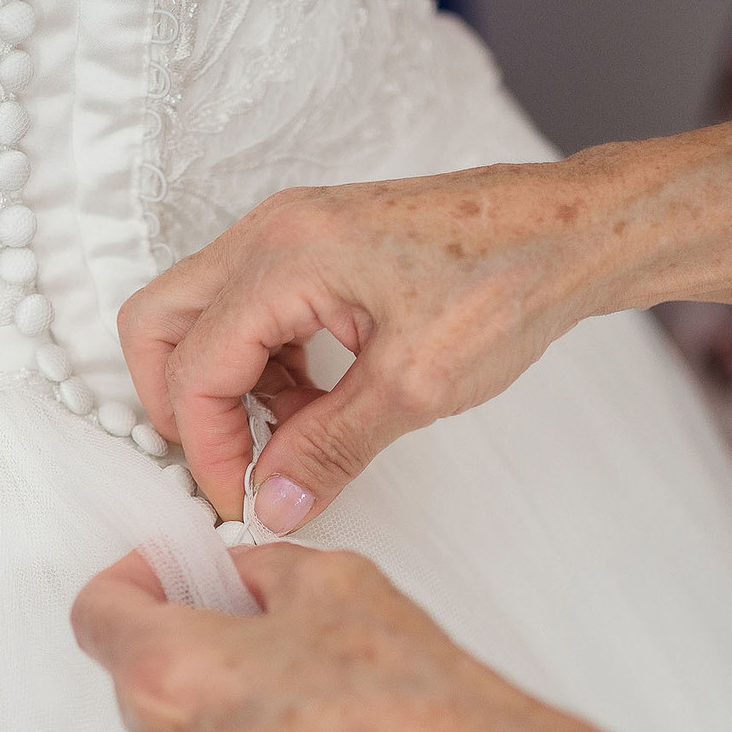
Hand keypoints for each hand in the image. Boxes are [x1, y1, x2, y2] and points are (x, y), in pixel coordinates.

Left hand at [69, 543, 640, 731]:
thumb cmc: (411, 699)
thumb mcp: (328, 579)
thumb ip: (250, 571)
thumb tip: (229, 578)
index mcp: (169, 675)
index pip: (96, 612)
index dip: (131, 582)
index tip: (162, 578)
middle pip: (134, 680)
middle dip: (183, 648)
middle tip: (253, 635)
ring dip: (207, 716)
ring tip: (292, 703)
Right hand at [118, 158, 636, 528]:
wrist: (572, 232)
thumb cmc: (508, 279)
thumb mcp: (415, 385)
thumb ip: (332, 448)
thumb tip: (275, 499)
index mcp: (286, 255)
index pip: (195, 365)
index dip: (209, 447)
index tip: (243, 497)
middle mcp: (273, 231)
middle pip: (160, 323)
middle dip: (180, 405)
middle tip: (228, 464)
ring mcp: (291, 232)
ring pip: (202, 317)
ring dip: (229, 388)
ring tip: (294, 440)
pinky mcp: (316, 245)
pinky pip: (250, 308)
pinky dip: (263, 364)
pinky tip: (318, 405)